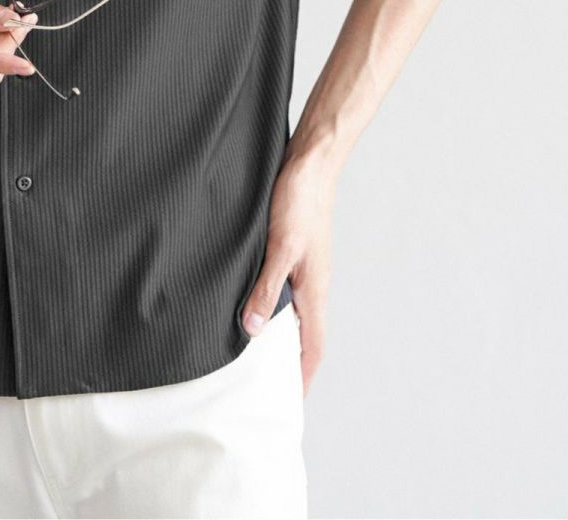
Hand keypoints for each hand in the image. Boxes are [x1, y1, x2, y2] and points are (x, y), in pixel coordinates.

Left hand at [239, 157, 336, 397]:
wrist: (310, 162)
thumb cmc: (299, 201)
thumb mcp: (280, 246)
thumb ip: (266, 287)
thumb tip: (253, 330)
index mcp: (315, 291)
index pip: (313, 348)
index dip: (302, 377)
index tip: (288, 404)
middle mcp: (313, 286)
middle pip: (305, 336)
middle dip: (289, 364)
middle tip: (264, 387)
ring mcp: (305, 269)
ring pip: (294, 314)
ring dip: (278, 335)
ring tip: (254, 354)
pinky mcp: (294, 252)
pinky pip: (285, 292)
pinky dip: (272, 307)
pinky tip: (252, 304)